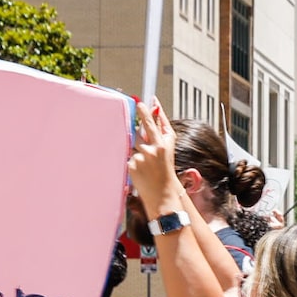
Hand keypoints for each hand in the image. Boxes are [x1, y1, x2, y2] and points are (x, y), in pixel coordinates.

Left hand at [126, 97, 182, 212]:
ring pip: (132, 145)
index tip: (142, 103)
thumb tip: (157, 111)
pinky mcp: (132, 165)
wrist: (163, 193)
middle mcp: (153, 149)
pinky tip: (140, 171)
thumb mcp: (168, 150)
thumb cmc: (165, 169)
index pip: (153, 125)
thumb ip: (162, 131)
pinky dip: (132, 162)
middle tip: (137, 107)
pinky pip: (128, 157)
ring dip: (136, 150)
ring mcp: (142, 157)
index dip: (147, 113)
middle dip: (138, 119)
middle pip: (140, 130)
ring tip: (146, 163)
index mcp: (163, 145)